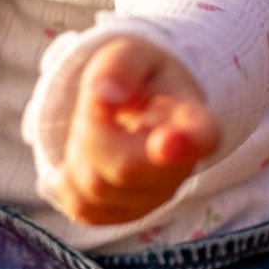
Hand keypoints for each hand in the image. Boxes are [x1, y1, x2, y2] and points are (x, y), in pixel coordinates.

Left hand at [49, 37, 219, 227]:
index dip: (186, 143)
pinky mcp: (123, 214)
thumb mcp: (130, 54)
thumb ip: (121, 67)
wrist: (139, 106)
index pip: (200, 137)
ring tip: (97, 124)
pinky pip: (82, 206)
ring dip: (80, 150)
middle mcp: (180, 169)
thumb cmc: (139, 77)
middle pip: (127, 167)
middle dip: (95, 131)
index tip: (168, 141)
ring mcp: (154, 197)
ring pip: (98, 187)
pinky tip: (86, 153)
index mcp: (191, 120)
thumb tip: (104, 95)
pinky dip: (69, 177)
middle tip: (98, 102)